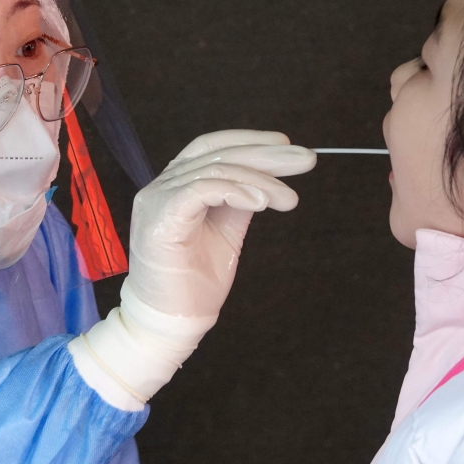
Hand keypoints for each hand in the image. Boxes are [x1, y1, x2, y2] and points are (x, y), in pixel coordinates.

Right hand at [69, 130, 315, 409]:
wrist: (171, 323)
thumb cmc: (195, 282)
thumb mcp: (227, 231)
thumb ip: (240, 200)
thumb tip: (268, 179)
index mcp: (176, 185)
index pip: (212, 147)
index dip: (250, 140)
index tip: (288, 145)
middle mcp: (162, 186)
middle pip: (218, 155)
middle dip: (266, 155)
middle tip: (306, 159)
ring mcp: (157, 200)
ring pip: (215, 171)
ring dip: (260, 181)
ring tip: (289, 198)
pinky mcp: (160, 220)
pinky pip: (200, 190)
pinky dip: (235, 191)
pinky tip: (261, 202)